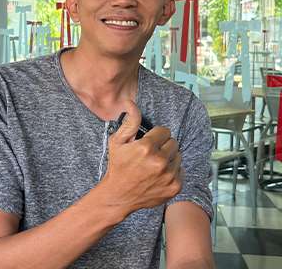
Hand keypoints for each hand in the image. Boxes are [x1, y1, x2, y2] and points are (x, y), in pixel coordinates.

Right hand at [99, 100, 182, 217]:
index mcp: (146, 147)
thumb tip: (131, 103)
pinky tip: (159, 174)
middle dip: (163, 145)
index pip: (164, 131)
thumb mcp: (117, 141)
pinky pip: (181, 170)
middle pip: (173, 142)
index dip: (155, 135)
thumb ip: (130, 121)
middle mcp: (160, 161)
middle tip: (150, 153)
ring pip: (178, 156)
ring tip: (154, 164)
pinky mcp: (175, 186)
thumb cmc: (117, 167)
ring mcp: (169, 175)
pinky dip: (172, 171)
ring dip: (168, 157)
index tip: (148, 142)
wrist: (118, 196)